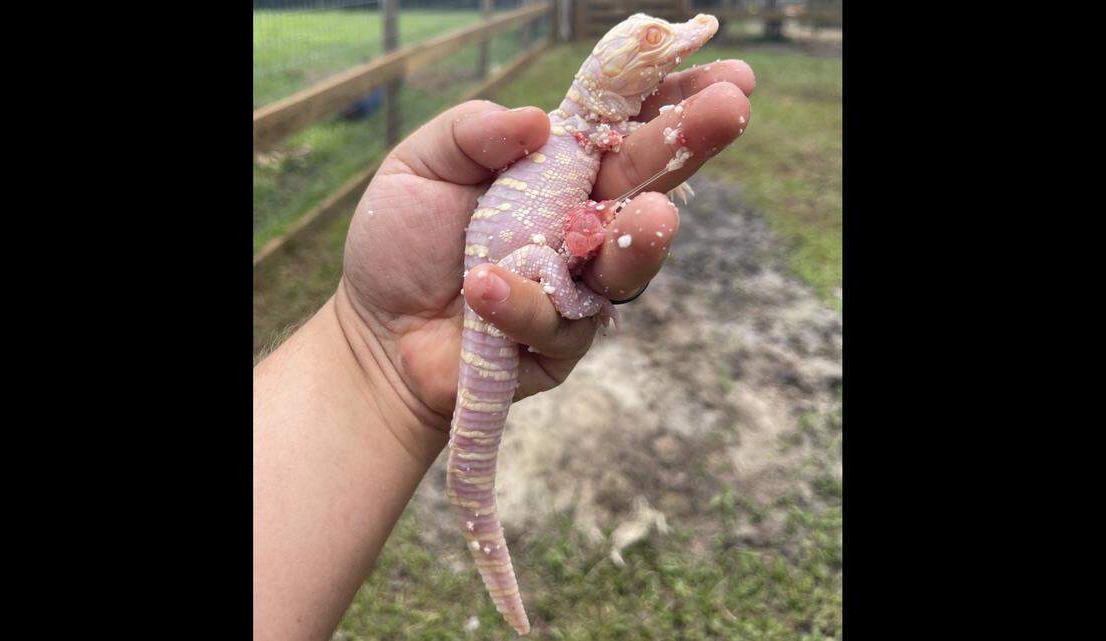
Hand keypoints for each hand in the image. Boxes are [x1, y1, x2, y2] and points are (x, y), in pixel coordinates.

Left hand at [337, 61, 755, 438]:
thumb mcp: (419, 166)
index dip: (669, 100)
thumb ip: (470, 132)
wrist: (377, 333)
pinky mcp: (560, 342)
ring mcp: (577, 285)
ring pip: (627, 264)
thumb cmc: (401, 244)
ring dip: (643, 240)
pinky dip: (519, 301)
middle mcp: (579, 224)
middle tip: (729, 110)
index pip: (621, 127)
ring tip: (655, 218)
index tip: (725, 73)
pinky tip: (481, 286)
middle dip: (688, 145)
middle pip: (646, 183)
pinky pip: (555, 322)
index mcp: (555, 171)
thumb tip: (538, 121)